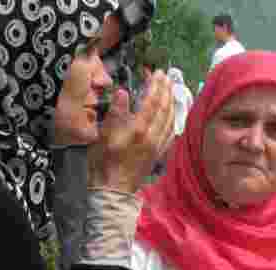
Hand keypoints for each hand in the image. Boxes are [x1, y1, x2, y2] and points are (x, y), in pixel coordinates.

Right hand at [89, 70, 174, 192]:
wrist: (112, 190)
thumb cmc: (103, 163)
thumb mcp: (103, 136)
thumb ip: (115, 113)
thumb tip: (123, 92)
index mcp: (138, 130)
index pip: (152, 102)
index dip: (156, 86)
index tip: (157, 73)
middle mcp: (152, 137)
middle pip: (164, 109)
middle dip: (166, 90)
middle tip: (167, 77)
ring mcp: (157, 147)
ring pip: (170, 120)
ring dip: (172, 103)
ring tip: (171, 90)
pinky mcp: (158, 154)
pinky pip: (171, 133)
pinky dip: (173, 120)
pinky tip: (172, 115)